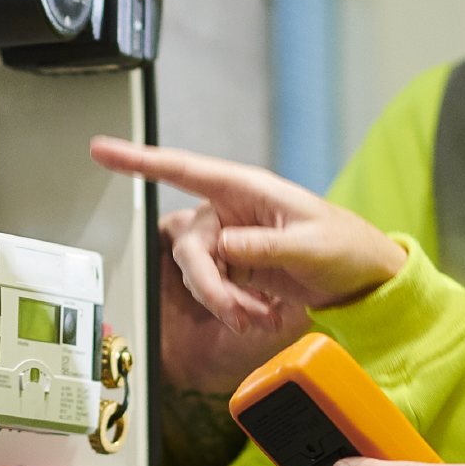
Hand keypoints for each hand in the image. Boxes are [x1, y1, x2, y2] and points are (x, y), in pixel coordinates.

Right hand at [89, 137, 407, 330]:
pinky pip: (216, 291)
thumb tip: (224, 246)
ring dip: (226, 301)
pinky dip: (235, 308)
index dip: (139, 160)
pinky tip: (263, 313)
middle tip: (239, 313)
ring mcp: (232, 242)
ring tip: (260, 315)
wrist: (363, 282)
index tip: (101, 150)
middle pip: (190, 246)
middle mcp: (231, 211)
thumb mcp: (311, 245)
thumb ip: (264, 246)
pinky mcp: (236, 269)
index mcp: (247, 188)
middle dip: (209, 284)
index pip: (183, 170)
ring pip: (200, 274)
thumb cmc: (346, 248)